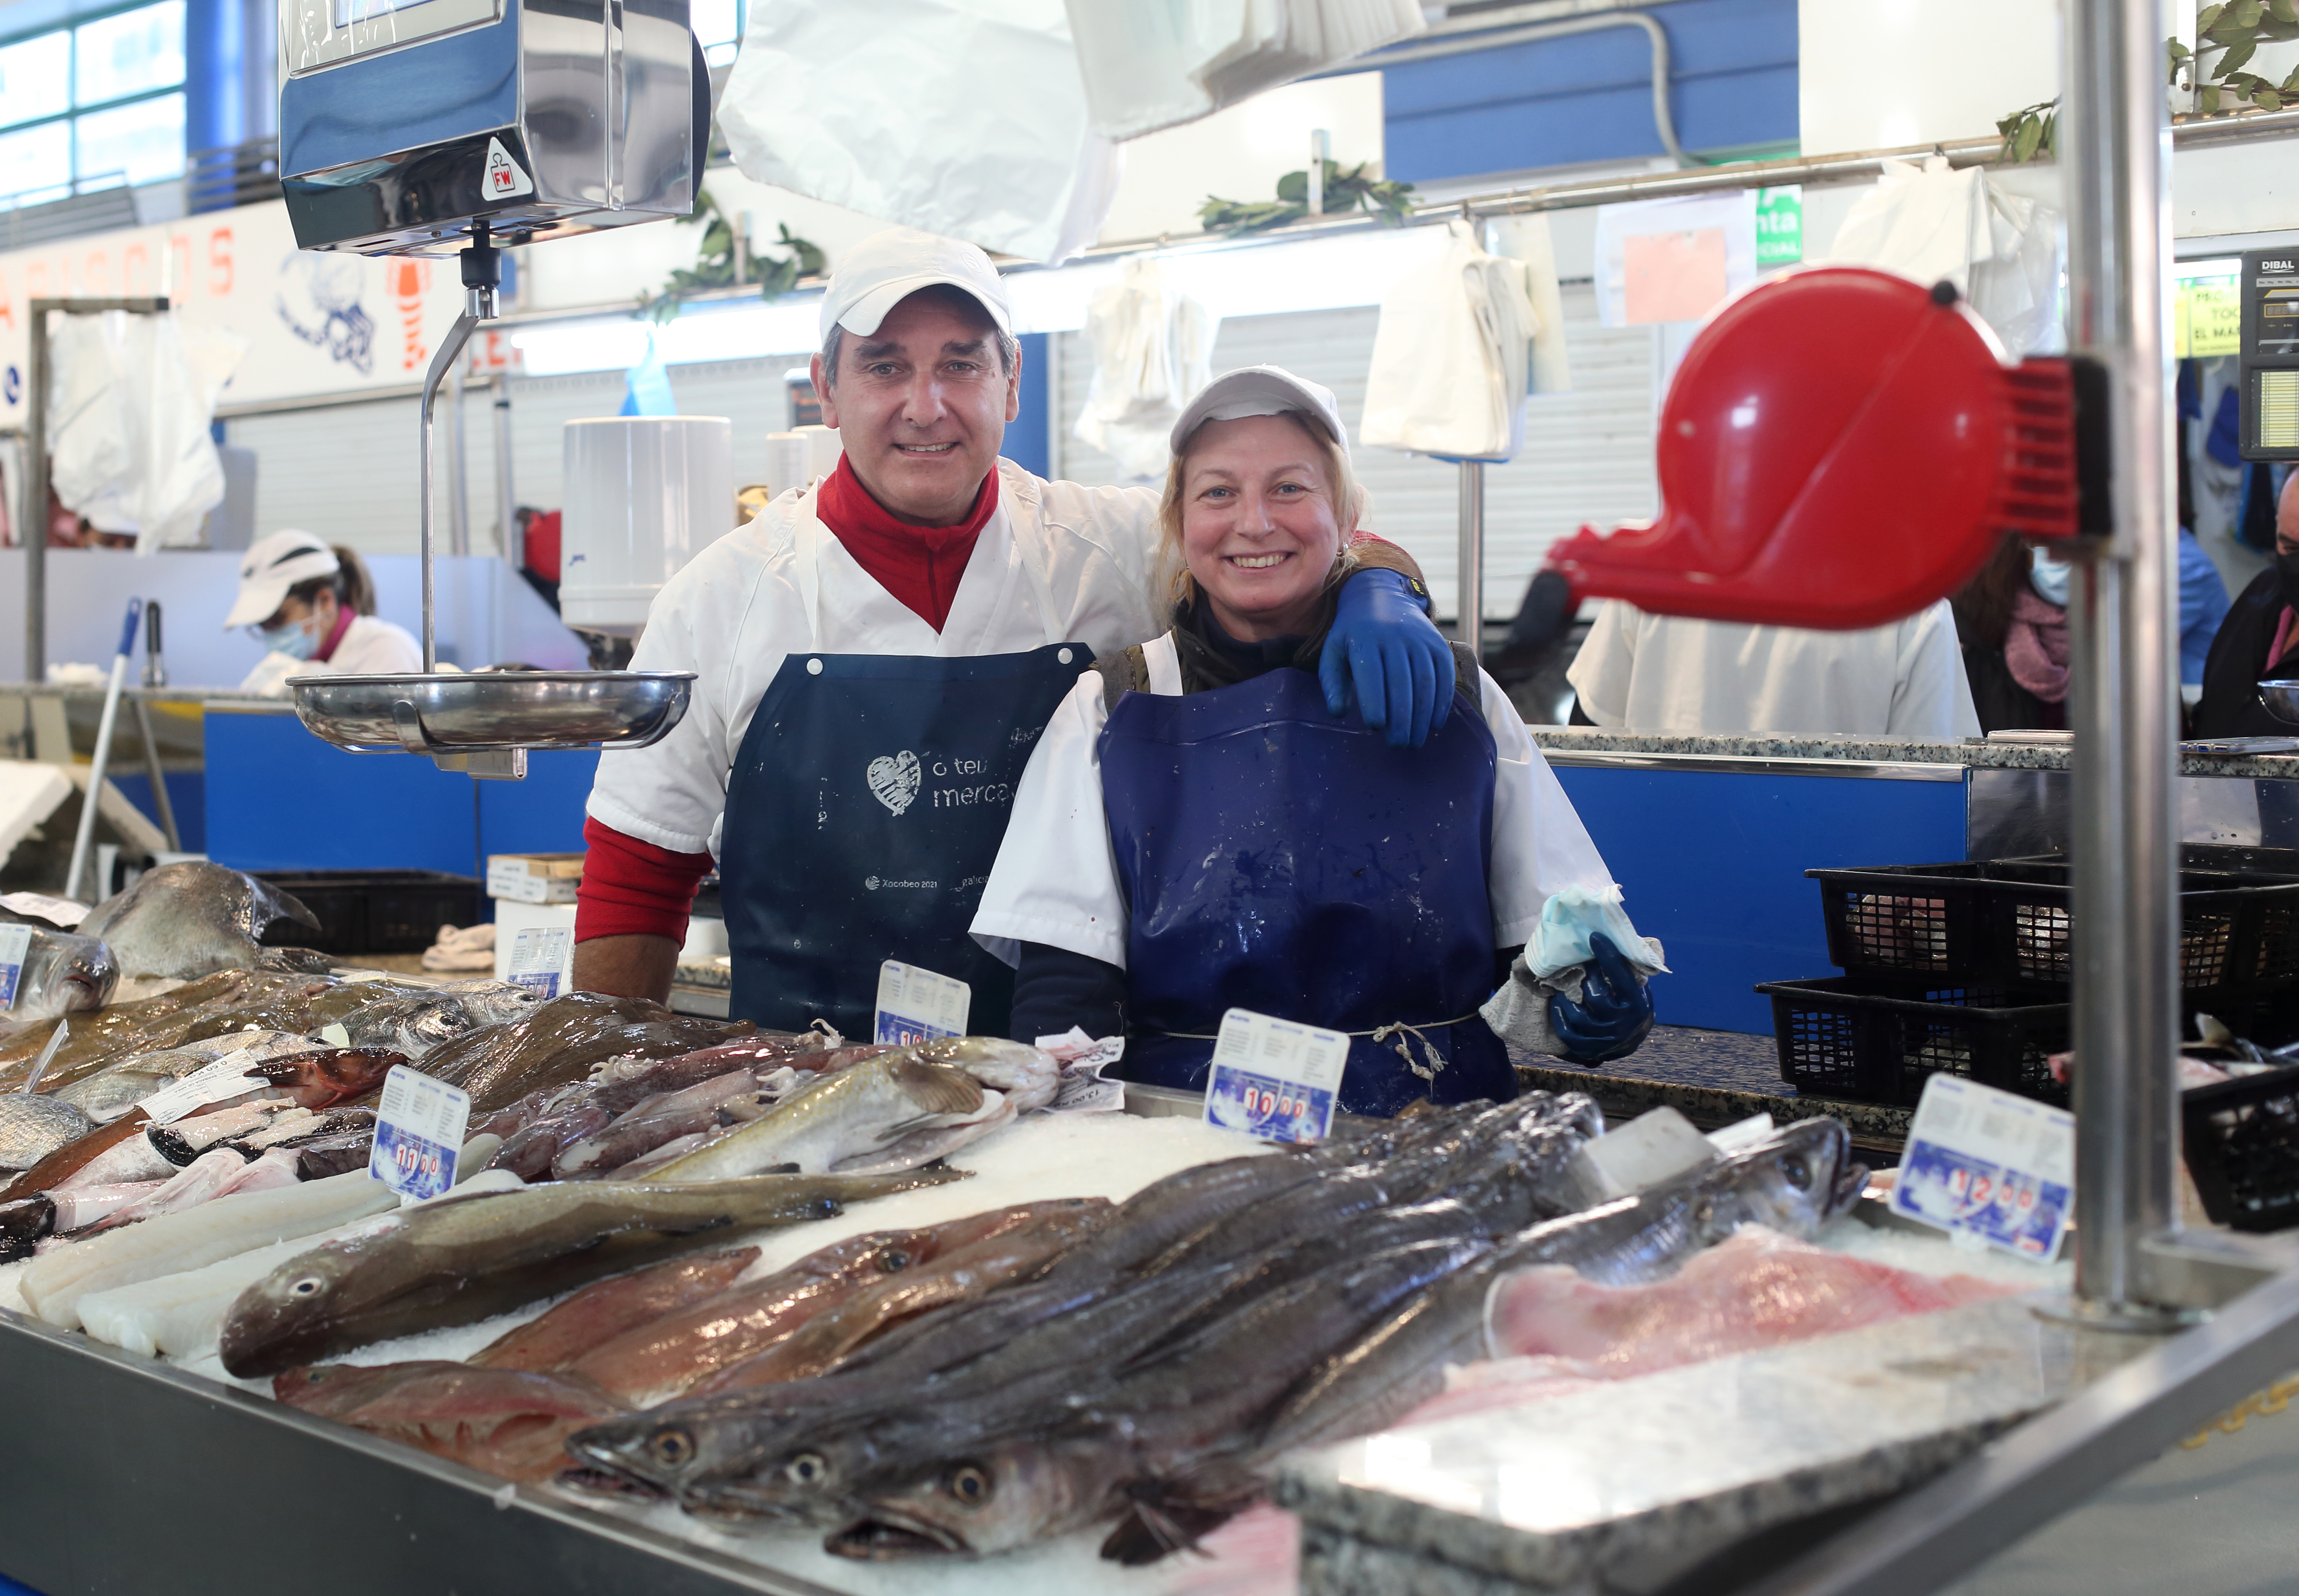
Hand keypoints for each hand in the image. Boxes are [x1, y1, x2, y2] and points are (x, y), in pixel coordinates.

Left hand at [1318, 569, 1455, 747]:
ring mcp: (1421, 639)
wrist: (1382, 597)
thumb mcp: (1334, 651)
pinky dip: (1442, 702)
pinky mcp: (1439, 644)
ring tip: (1414, 741)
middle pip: (1402, 682)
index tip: (1375, 727)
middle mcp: (1395, 636)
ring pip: (1425, 681)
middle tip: (1397, 745)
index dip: (1375, 700)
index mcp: (1365, 638)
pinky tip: (1434, 723)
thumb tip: (1338, 712)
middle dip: (1401, 717)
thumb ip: (1332, 682)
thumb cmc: (1353, 635)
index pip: (1372, 673)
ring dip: (1423, 715)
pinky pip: (1444, 676)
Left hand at [1547, 933, 1654, 1062]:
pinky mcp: (1589, 1050)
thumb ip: (1630, 970)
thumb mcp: (1638, 988)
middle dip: (1584, 976)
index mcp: (1637, 1005)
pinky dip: (1559, 1017)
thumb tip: (1620, 941)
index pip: (1622, 977)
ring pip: (1579, 1015)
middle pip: (1596, 996)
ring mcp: (1605, 1040)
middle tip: (1576, 963)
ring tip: (1561, 983)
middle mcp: (1623, 1025)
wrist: (1631, 1040)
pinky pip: (1567, 1033)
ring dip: (1566, 996)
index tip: (1595, 937)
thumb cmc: (1631, 1005)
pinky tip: (1557, 1003)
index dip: (1608, 956)